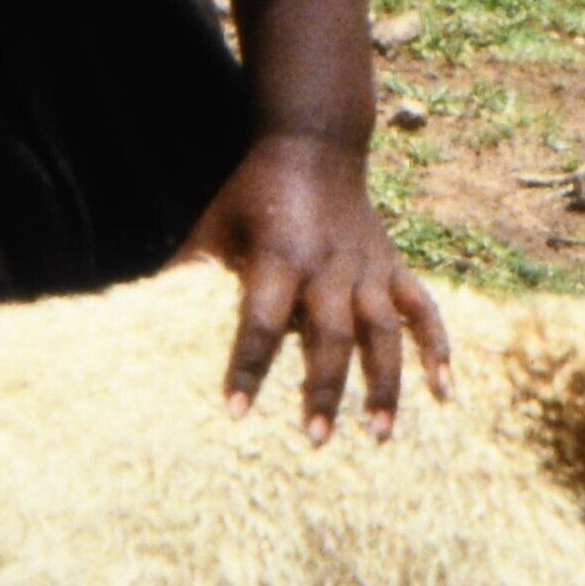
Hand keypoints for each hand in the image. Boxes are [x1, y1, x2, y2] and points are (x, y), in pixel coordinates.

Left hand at [189, 135, 448, 436]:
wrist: (315, 146)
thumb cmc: (254, 194)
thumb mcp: (216, 226)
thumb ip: (189, 272)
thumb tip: (139, 317)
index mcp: (279, 257)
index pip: (260, 320)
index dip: (248, 365)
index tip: (236, 411)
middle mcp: (328, 266)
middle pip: (329, 335)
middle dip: (323, 389)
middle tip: (315, 439)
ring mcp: (367, 268)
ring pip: (383, 331)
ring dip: (385, 383)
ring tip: (379, 433)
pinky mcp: (393, 266)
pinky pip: (422, 309)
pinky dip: (438, 347)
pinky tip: (445, 389)